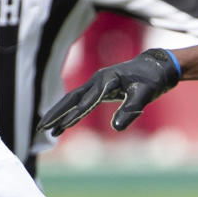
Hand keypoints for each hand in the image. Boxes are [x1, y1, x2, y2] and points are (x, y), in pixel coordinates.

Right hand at [38, 48, 180, 134]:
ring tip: (47, 130)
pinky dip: (71, 112)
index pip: (89, 100)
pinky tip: (65, 124)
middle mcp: (98, 80)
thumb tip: (116, 128)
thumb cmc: (152, 80)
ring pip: (73, 99)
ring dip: (60, 113)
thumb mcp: (145, 94)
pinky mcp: (100, 89)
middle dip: (56, 112)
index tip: (65, 126)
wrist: (156, 67)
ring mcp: (97, 84)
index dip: (76, 114)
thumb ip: (131, 109)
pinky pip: (81, 101)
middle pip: (72, 97)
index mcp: (108, 80)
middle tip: (41, 126)